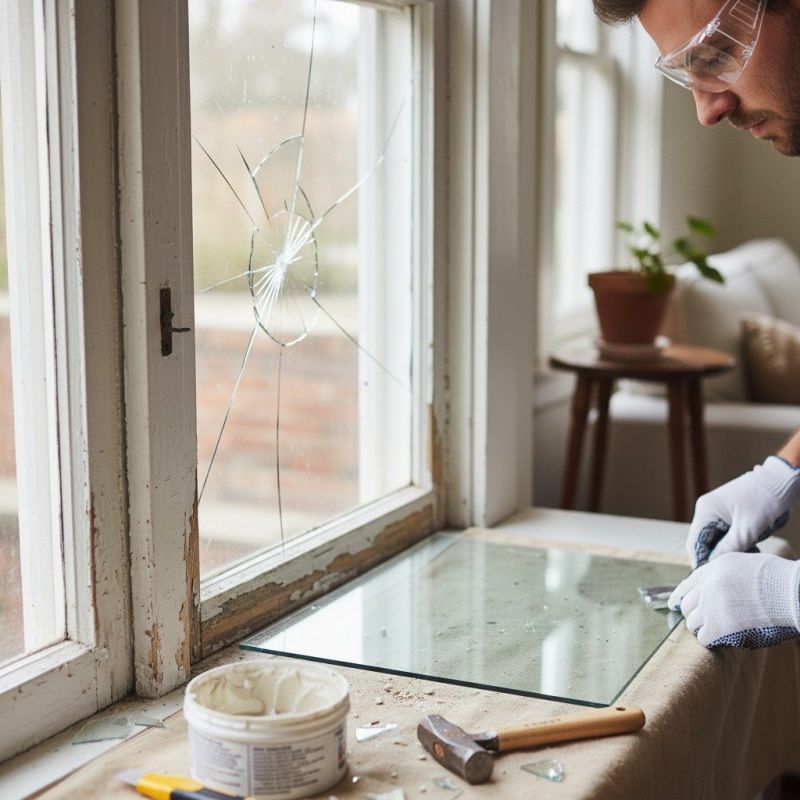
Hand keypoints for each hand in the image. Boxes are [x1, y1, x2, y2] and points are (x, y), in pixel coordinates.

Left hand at [667, 552, 799, 648]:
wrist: (790, 592)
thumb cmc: (777, 579)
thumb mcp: (743, 564)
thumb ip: (724, 573)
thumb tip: (715, 584)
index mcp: (713, 569)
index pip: (687, 584)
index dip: (679, 595)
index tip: (673, 603)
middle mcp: (706, 586)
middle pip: (686, 604)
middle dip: (693, 614)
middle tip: (704, 621)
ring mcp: (710, 606)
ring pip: (691, 622)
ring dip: (702, 628)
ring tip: (716, 631)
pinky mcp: (717, 626)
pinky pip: (703, 638)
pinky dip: (710, 641)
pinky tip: (721, 639)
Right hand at [687, 456, 799, 566]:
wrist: (781, 481)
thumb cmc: (765, 501)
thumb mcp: (748, 529)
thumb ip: (728, 548)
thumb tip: (713, 566)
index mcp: (706, 511)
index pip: (694, 543)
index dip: (701, 562)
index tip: (713, 577)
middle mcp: (707, 511)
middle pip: (704, 542)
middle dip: (717, 556)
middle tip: (733, 569)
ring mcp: (717, 511)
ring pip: (715, 540)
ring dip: (728, 551)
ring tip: (747, 556)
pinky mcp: (727, 514)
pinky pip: (725, 534)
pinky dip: (734, 544)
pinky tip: (750, 548)